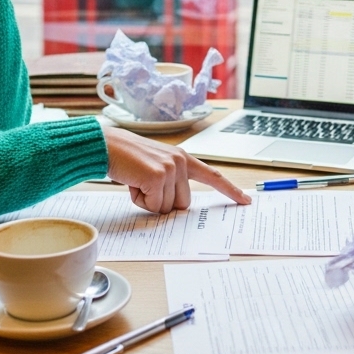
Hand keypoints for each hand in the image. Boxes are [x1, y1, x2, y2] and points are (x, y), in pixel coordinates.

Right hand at [102, 125, 251, 212]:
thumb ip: (172, 181)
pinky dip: (140, 200)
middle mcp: (181, 161)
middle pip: (183, 204)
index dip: (230, 190)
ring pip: (168, 208)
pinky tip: (133, 182)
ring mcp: (171, 168)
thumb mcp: (156, 166)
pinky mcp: (158, 176)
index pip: (213, 176)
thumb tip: (177, 207)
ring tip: (137, 180)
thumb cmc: (127, 159)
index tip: (246, 201)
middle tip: (145, 184)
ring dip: (149, 201)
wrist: (107, 146)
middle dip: (163, 202)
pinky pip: (154, 206)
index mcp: (184, 158)